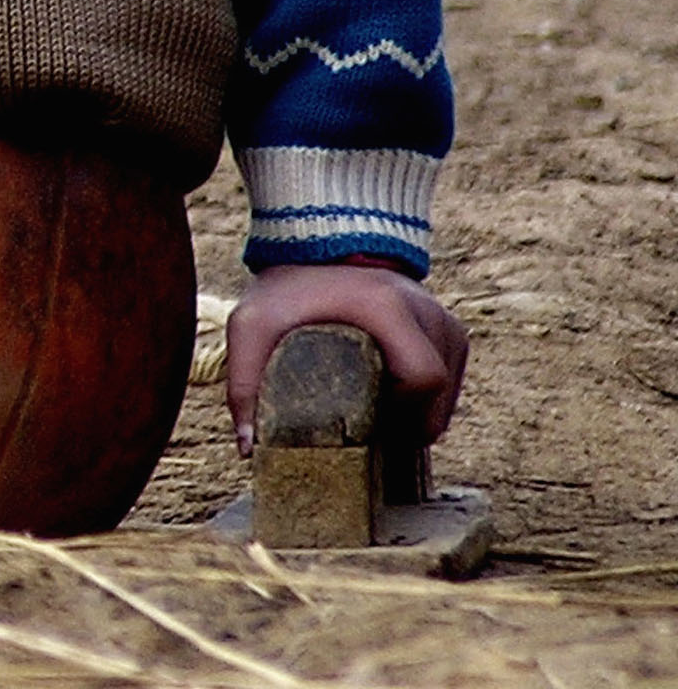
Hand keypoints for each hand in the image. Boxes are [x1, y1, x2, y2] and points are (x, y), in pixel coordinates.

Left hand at [224, 259, 467, 456]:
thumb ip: (245, 382)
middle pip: (439, 393)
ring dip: (418, 411)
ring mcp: (443, 317)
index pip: (423, 378)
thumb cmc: (284, 290)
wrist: (316, 247)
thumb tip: (247, 449)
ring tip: (375, 409)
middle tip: (368, 426)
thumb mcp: (253, 326)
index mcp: (387, 307)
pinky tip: (391, 395)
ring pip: (448, 392)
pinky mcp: (449, 327)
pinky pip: (450, 379)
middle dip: (408, 420)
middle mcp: (426, 309)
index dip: (401, 411)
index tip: (366, 418)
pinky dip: (427, 398)